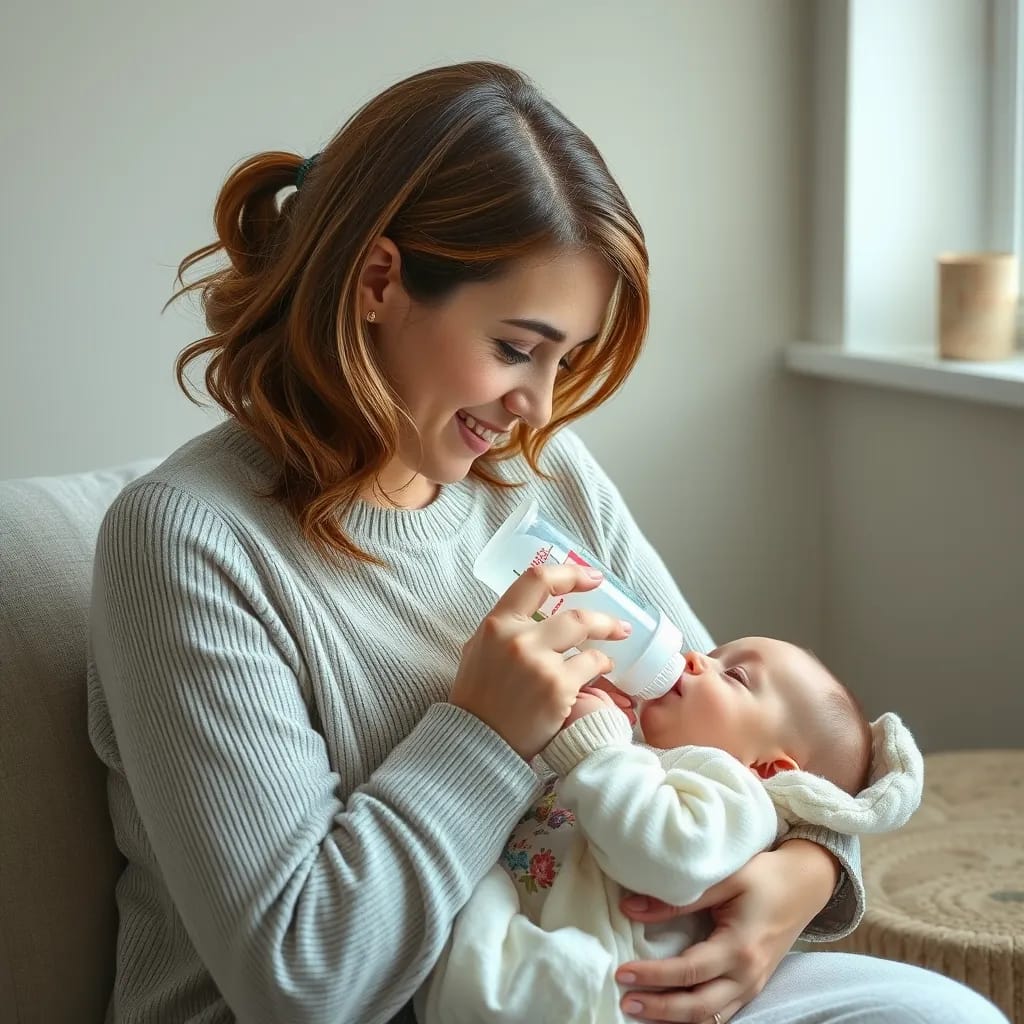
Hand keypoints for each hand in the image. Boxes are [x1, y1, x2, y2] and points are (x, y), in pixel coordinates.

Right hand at [450, 565, 631, 759]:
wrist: (478, 742)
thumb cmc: (477, 698)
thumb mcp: (478, 650)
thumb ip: (503, 629)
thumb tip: (532, 610)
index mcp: (496, 624)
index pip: (536, 580)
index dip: (569, 573)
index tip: (591, 577)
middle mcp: (518, 639)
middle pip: (574, 614)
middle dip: (603, 617)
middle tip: (619, 621)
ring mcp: (539, 664)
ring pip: (586, 635)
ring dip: (608, 634)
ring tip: (619, 638)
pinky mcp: (557, 688)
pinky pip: (591, 666)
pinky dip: (602, 665)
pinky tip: (604, 670)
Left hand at [615, 839, 839, 1021]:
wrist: (806, 885)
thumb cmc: (764, 876)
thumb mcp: (723, 879)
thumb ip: (677, 899)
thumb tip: (630, 908)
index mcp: (739, 947)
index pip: (688, 971)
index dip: (652, 975)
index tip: (622, 972)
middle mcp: (748, 975)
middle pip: (699, 1007)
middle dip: (660, 1008)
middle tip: (625, 1000)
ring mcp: (753, 985)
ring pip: (711, 1019)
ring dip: (675, 1020)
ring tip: (640, 1011)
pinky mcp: (753, 986)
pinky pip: (723, 1014)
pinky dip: (696, 1019)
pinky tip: (672, 1014)